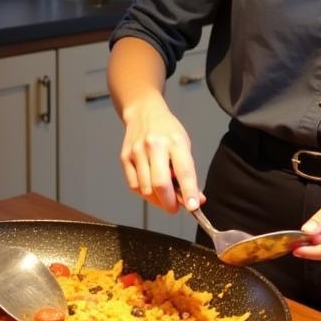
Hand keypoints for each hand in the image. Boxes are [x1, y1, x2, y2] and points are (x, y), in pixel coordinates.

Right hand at [119, 94, 204, 213]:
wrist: (143, 112)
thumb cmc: (168, 131)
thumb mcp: (184, 146)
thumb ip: (188, 173)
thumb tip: (196, 200)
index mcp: (175, 141)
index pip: (184, 171)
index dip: (189, 192)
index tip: (193, 207)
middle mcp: (155, 145)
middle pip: (160, 183)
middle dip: (169, 203)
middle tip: (175, 208)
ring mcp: (137, 151)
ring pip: (146, 189)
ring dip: (157, 200)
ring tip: (163, 196)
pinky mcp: (125, 157)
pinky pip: (134, 185)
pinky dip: (144, 193)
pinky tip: (151, 188)